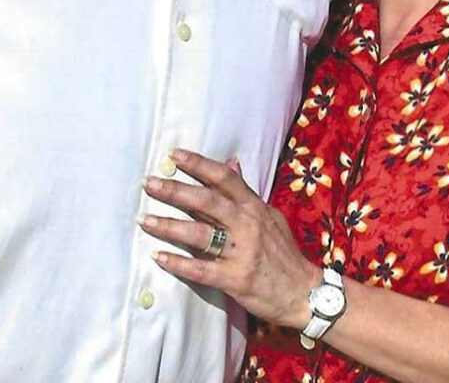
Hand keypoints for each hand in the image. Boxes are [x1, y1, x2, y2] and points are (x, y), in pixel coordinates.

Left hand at [140, 149, 319, 329]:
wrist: (304, 293)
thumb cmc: (282, 252)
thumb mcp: (268, 215)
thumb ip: (245, 191)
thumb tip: (230, 162)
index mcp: (253, 207)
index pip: (223, 178)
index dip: (198, 164)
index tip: (173, 155)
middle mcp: (246, 225)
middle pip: (205, 201)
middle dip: (174, 190)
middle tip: (148, 183)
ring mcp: (241, 252)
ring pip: (199, 234)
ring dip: (168, 226)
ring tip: (144, 219)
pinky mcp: (235, 279)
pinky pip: (201, 269)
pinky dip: (178, 263)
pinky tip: (158, 256)